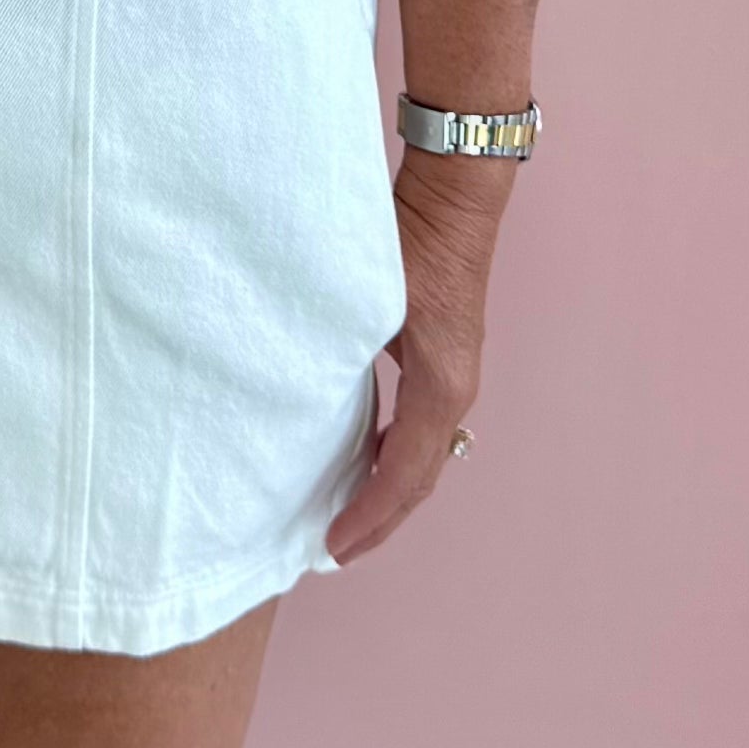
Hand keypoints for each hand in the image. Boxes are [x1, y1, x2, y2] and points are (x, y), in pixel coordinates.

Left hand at [324, 152, 516, 561]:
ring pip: (421, 454)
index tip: (330, 548)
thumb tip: (295, 408)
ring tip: (345, 518)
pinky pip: (418, 427)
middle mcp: (453, 391)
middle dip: (379, 519)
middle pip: (418, 477)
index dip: (367, 518)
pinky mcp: (441, 360)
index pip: (402, 476)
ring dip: (386, 490)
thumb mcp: (365, 306)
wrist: (452, 197)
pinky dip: (391, 455)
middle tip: (333, 550)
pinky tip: (359, 460)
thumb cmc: (409, 243)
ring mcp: (452, 376)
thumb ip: (336, 359)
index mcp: (440, 388)